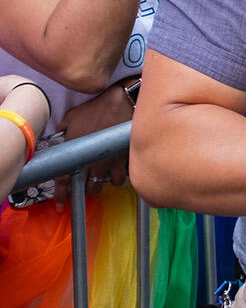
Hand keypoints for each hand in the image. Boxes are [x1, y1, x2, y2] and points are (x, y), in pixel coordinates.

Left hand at [53, 85, 132, 208]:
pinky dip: (117, 178)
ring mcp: (107, 162)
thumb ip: (64, 128)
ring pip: (102, 185)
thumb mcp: (73, 115)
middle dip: (84, 188)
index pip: (64, 179)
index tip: (60, 203)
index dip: (60, 194)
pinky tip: (116, 172)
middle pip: (85, 187)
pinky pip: (120, 178)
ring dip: (100, 184)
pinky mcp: (123, 160)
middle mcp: (90, 161)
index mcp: (75, 151)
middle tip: (85, 184)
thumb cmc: (98, 108)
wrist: (122, 104)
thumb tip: (61, 133)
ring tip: (100, 177)